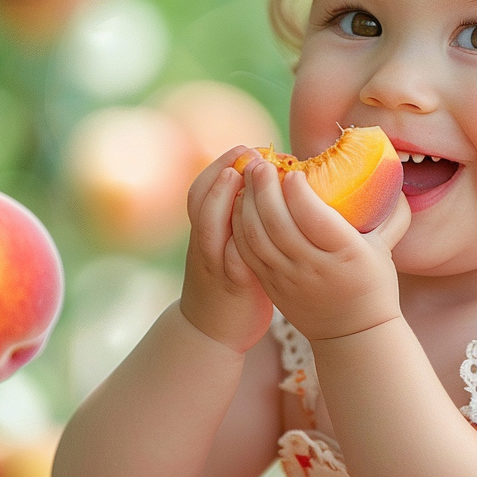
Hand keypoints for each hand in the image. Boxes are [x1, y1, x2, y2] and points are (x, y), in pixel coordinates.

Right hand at [178, 146, 274, 352]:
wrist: (212, 330)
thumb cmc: (233, 281)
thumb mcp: (232, 245)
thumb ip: (245, 218)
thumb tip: (276, 186)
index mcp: (207, 228)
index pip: (203, 187)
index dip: (221, 164)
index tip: (246, 147)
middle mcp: (206, 241)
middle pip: (200, 199)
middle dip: (221, 173)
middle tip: (247, 155)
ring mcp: (215, 263)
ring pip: (208, 225)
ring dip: (221, 199)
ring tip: (238, 178)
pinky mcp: (232, 284)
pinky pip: (231, 258)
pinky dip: (238, 239)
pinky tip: (256, 225)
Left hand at [232, 159, 409, 342]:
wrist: (353, 333)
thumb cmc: (373, 283)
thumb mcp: (385, 249)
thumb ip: (391, 213)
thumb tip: (390, 173)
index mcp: (345, 254)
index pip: (315, 219)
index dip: (298, 193)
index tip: (293, 171)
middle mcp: (313, 268)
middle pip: (279, 225)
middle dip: (264, 190)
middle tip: (260, 164)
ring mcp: (288, 279)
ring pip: (257, 238)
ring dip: (247, 204)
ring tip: (248, 177)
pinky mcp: (270, 286)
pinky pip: (247, 253)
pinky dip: (239, 225)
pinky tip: (240, 204)